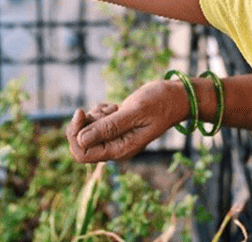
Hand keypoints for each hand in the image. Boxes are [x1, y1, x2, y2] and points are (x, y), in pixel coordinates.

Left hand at [65, 80, 186, 162]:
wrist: (176, 97)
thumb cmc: (159, 103)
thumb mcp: (135, 112)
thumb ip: (109, 127)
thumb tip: (81, 140)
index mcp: (120, 150)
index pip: (82, 153)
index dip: (75, 134)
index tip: (81, 112)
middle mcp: (115, 148)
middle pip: (81, 144)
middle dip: (84, 124)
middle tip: (101, 109)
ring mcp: (115, 138)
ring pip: (87, 131)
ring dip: (94, 115)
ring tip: (113, 107)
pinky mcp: (116, 128)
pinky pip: (95, 122)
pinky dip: (99, 111)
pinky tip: (114, 106)